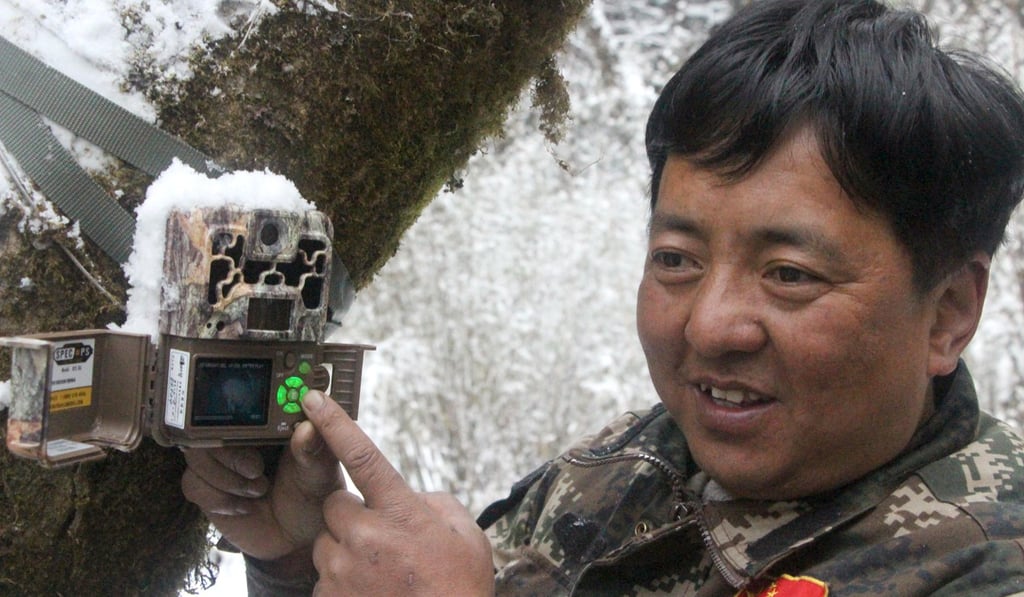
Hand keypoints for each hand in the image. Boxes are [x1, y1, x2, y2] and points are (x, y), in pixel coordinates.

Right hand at [181, 417, 343, 577]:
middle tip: (256, 469)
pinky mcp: (208, 488)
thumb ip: (314, 451)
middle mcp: (241, 438)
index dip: (242, 414)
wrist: (296, 540)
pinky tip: (243, 506)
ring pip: (197, 455)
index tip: (255, 439)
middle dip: (230, 453)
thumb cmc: (313, 499)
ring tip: (258, 490)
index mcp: (270, 423)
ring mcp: (221, 462)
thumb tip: (307, 428)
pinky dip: (217, 498)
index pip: (244, 404)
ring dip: (226, 477)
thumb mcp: (320, 474)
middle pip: (210, 426)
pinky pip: (193, 484)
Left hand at [300, 390, 494, 595]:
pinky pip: (325, 580)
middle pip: (334, 506)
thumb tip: (411, 498)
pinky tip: (373, 593)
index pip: (362, 454)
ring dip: (347, 553)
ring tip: (381, 574)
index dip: (335, 422)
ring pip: (328, 545)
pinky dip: (344, 584)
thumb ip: (432, 502)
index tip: (313, 397)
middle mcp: (365, 535)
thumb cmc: (458, 586)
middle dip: (351, 517)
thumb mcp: (463, 532)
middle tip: (380, 538)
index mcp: (400, 511)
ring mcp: (343, 570)